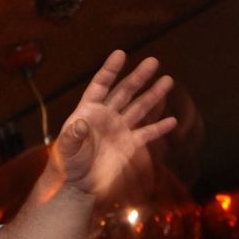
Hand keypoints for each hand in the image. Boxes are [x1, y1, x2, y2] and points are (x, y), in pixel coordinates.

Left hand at [52, 51, 177, 204]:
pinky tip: (172, 120)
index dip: (110, 70)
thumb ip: (73, 136)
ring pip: (139, 108)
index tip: (121, 53)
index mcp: (88, 111)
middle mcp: (106, 116)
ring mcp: (119, 129)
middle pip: (124, 92)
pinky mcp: (129, 145)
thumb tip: (79, 124)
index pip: (100, 85)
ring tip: (167, 80)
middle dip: (138, 77)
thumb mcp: (66, 149)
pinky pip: (147, 133)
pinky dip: (159, 127)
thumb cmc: (66, 163)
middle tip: (153, 61)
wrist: (78, 185)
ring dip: (153, 95)